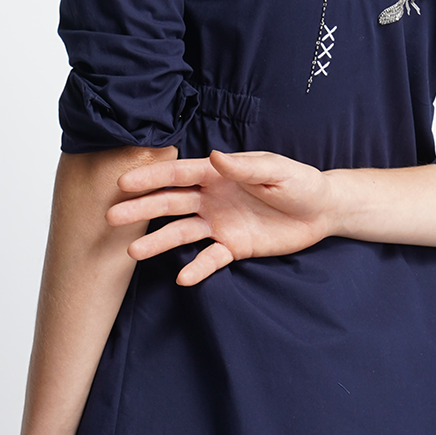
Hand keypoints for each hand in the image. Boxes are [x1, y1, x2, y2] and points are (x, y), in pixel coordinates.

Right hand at [106, 148, 336, 284]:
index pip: (179, 175)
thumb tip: (214, 156)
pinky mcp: (233, 246)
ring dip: (158, 242)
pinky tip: (182, 278)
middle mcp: (212, 198)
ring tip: (132, 252)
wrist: (322, 211)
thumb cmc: (300, 183)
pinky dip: (197, 268)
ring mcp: (220, 223)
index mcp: (219, 174)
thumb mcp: (276, 171)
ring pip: (182, 232)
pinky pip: (210, 258)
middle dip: (142, 209)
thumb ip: (244, 167)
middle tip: (113, 217)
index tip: (124, 182)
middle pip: (171, 203)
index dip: (152, 178)